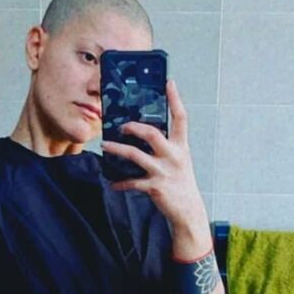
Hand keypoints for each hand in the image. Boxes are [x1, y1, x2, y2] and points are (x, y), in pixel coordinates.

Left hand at [101, 79, 206, 227]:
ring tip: (105, 146)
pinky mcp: (155, 187)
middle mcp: (174, 156)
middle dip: (134, 127)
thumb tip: (145, 133)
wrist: (188, 211)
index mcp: (181, 147)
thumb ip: (167, 147)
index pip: (181, 118)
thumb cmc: (181, 183)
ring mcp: (164, 172)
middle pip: (152, 134)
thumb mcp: (179, 160)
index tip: (169, 82)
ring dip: (117, 149)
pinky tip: (112, 183)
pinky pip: (132, 182)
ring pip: (135, 155)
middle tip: (122, 125)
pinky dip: (120, 182)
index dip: (175, 99)